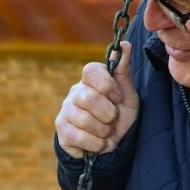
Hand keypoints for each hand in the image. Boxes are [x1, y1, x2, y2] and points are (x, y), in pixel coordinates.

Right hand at [55, 40, 138, 157]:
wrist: (110, 145)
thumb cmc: (119, 116)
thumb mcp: (127, 95)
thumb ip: (124, 71)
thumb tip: (125, 44)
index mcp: (91, 80)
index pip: (91, 70)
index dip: (107, 86)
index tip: (118, 98)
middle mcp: (75, 92)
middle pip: (88, 98)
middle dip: (108, 114)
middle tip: (113, 120)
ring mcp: (66, 110)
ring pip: (84, 120)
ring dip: (104, 131)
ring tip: (107, 133)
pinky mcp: (61, 130)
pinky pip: (79, 136)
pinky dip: (96, 144)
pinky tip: (100, 143)